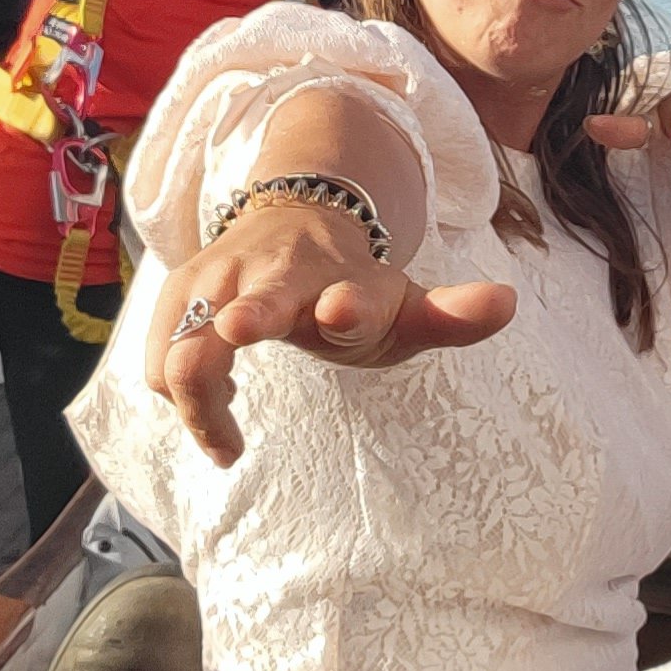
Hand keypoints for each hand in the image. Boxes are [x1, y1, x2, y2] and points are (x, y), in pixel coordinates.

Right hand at [150, 197, 516, 467]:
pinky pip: (162, 358)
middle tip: (237, 330)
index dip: (347, 306)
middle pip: (257, 300)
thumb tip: (507, 302)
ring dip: (195, 395)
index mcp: (343, 283)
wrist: (291, 226)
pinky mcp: (179, 297)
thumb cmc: (350, 287)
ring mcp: (221, 281)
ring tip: (228, 444)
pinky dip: (178, 392)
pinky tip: (216, 411)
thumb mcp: (404, 304)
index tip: (341, 310)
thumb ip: (452, 315)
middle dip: (249, 315)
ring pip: (188, 342)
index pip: (348, 294)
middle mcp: (277, 275)